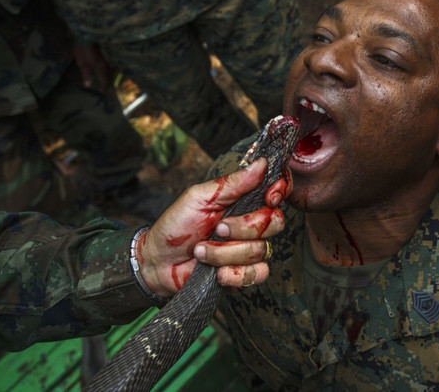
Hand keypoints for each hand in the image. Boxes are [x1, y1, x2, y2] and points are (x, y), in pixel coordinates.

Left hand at [73, 44, 112, 89]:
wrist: (87, 35)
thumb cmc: (83, 50)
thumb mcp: (82, 63)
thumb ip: (86, 74)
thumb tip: (88, 86)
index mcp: (101, 68)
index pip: (105, 80)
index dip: (105, 86)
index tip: (104, 91)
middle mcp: (108, 64)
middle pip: (111, 74)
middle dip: (110, 80)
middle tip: (109, 85)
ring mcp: (109, 57)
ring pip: (113, 68)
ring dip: (112, 73)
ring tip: (111, 76)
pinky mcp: (109, 52)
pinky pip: (112, 61)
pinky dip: (111, 65)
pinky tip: (110, 65)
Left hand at [136, 159, 288, 295]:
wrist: (158, 261)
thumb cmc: (176, 226)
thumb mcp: (199, 197)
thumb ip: (232, 182)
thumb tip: (261, 164)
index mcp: (244, 200)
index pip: (278, 191)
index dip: (280, 191)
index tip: (269, 196)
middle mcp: (252, 224)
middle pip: (274, 223)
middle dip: (242, 229)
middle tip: (217, 229)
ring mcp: (249, 250)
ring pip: (260, 250)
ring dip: (225, 253)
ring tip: (202, 251)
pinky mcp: (244, 274)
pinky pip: (257, 274)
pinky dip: (234, 274)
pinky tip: (216, 273)